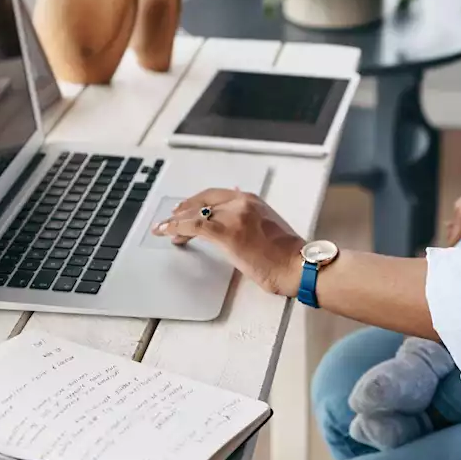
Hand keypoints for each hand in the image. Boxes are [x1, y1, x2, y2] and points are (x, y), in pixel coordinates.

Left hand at [154, 189, 304, 296]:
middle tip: (171, 217)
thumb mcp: (268, 226)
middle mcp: (241, 202)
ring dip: (176, 221)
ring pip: (195, 213)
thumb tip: (235, 212)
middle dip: (184, 209)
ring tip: (164, 228)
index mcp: (252, 200)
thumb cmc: (287, 253)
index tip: (187, 208)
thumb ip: (251, 216)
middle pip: (203, 200)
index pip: (216, 195)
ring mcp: (233, 216)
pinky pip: (194, 226)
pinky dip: (176, 227)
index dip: (197, 201)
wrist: (296, 264)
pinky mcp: (226, 233)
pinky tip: (167, 232)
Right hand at [444, 171, 460, 245]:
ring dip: (453, 225)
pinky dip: (457, 216)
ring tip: (453, 236)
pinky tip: (460, 218)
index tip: (449, 253)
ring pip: (456, 214)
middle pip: (454, 223)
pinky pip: (459, 206)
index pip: (459, 230)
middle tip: (450, 248)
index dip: (453, 242)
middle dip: (451, 235)